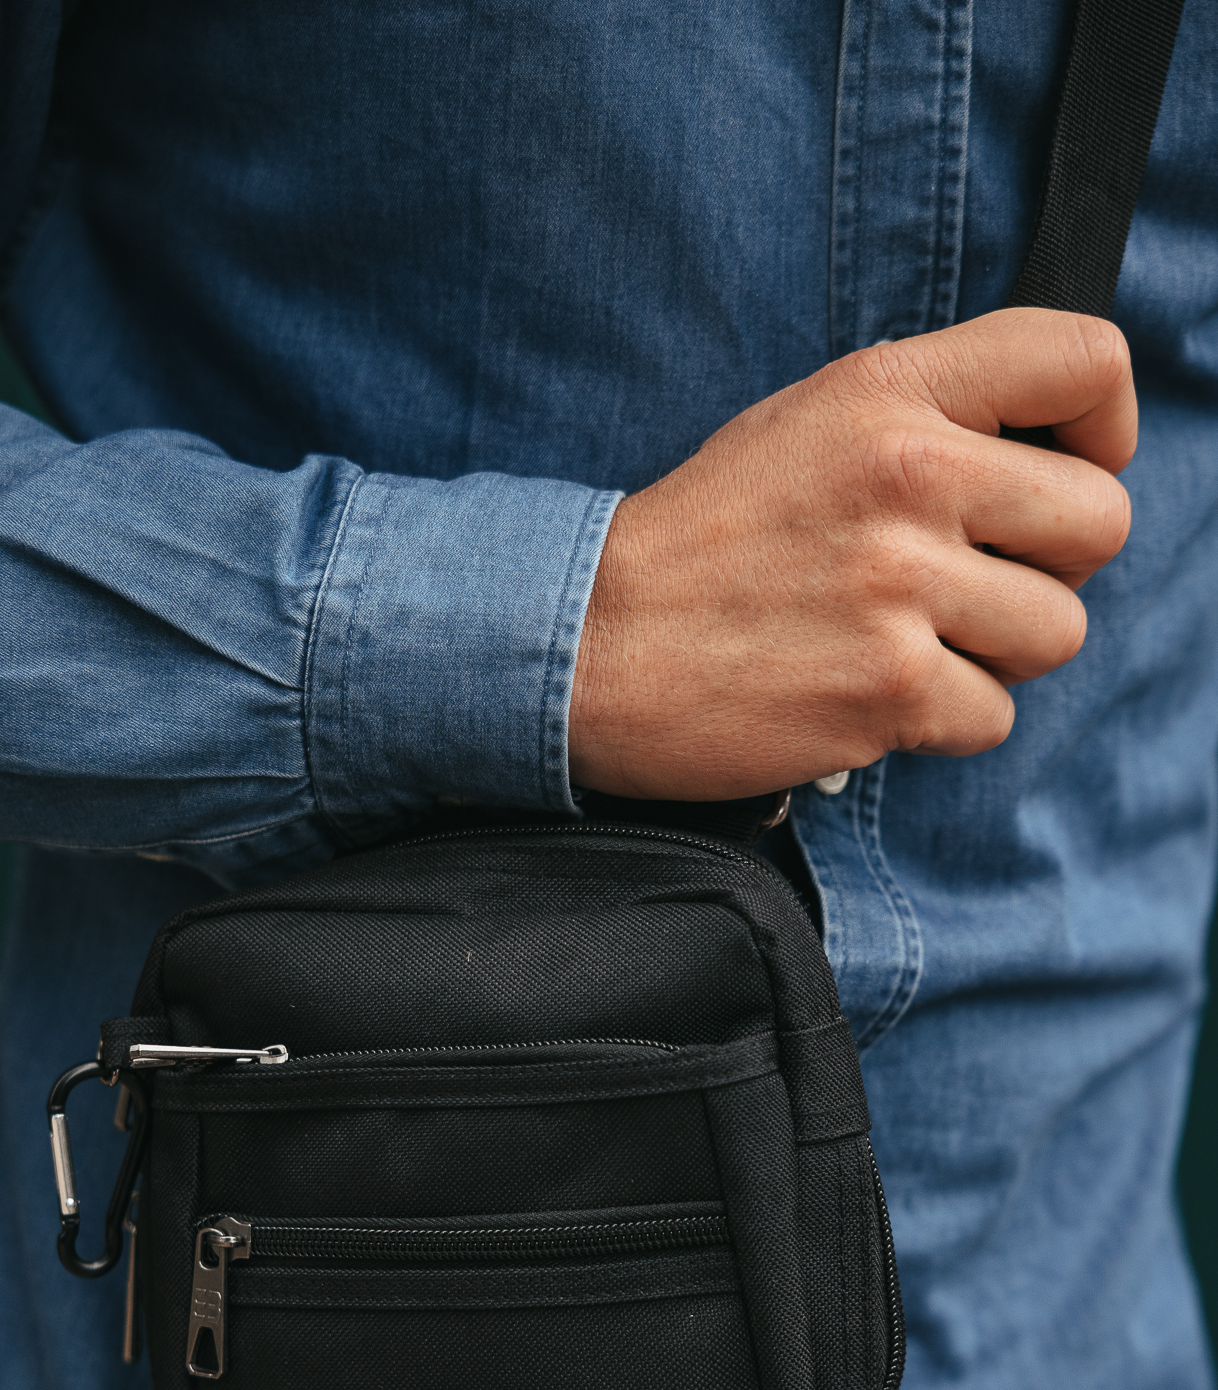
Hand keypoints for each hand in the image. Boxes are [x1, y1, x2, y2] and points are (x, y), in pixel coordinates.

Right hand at [568, 308, 1135, 798]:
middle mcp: (908, 478)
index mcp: (891, 393)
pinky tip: (868, 695)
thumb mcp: (807, 423)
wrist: (589, 641)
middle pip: (1099, 522)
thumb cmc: (704, 540)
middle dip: (1052, 567)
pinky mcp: (886, 690)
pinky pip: (992, 716)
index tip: (1068, 465)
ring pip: (1057, 633)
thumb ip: (927, 417)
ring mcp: (900, 589)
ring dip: (997, 653)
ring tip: (909, 642)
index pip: (1086, 361)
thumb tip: (1049, 456)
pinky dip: (940, 721)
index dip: (1105, 425)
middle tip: (974, 581)